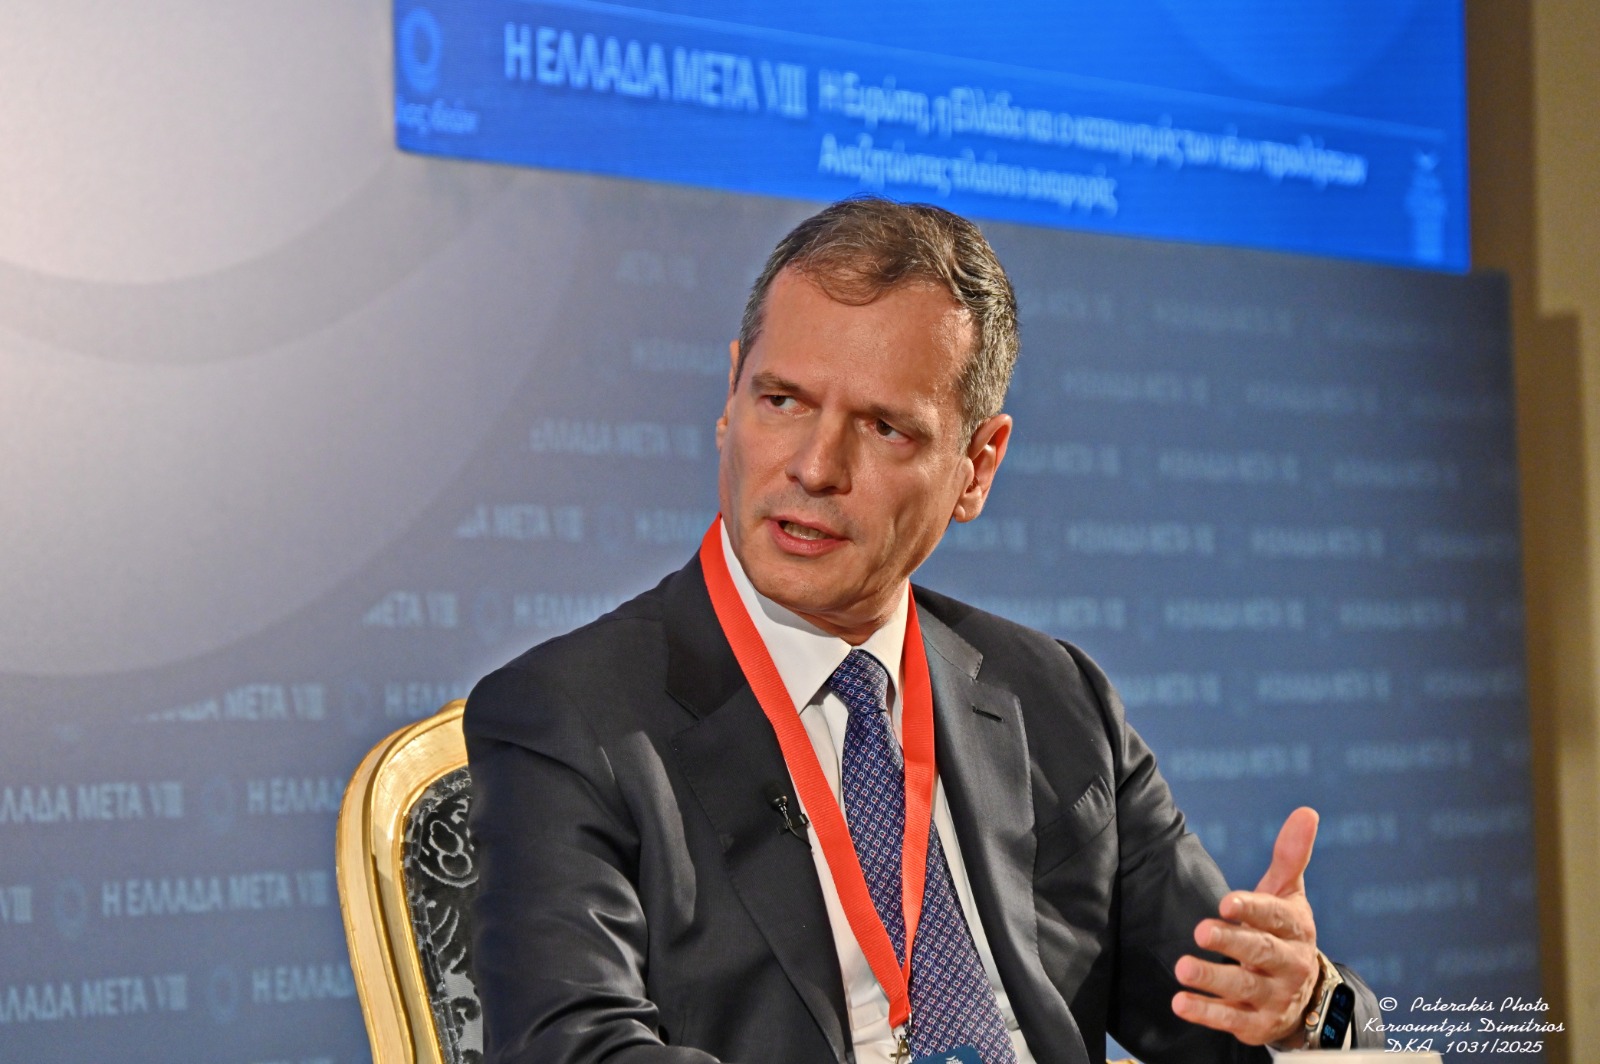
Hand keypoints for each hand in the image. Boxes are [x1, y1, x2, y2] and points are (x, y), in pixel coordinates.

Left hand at [1171, 807, 1321, 1045]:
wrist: (1307, 998)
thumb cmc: (1284, 932)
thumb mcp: (1288, 894)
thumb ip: (1291, 856)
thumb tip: (1306, 811)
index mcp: (1295, 928)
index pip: (1276, 916)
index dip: (1253, 909)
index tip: (1227, 902)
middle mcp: (1289, 963)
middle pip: (1261, 951)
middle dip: (1232, 942)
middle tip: (1200, 931)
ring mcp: (1274, 996)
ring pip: (1245, 988)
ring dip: (1213, 979)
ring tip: (1183, 968)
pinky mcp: (1257, 1024)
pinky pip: (1232, 1020)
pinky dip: (1207, 1013)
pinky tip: (1181, 1003)